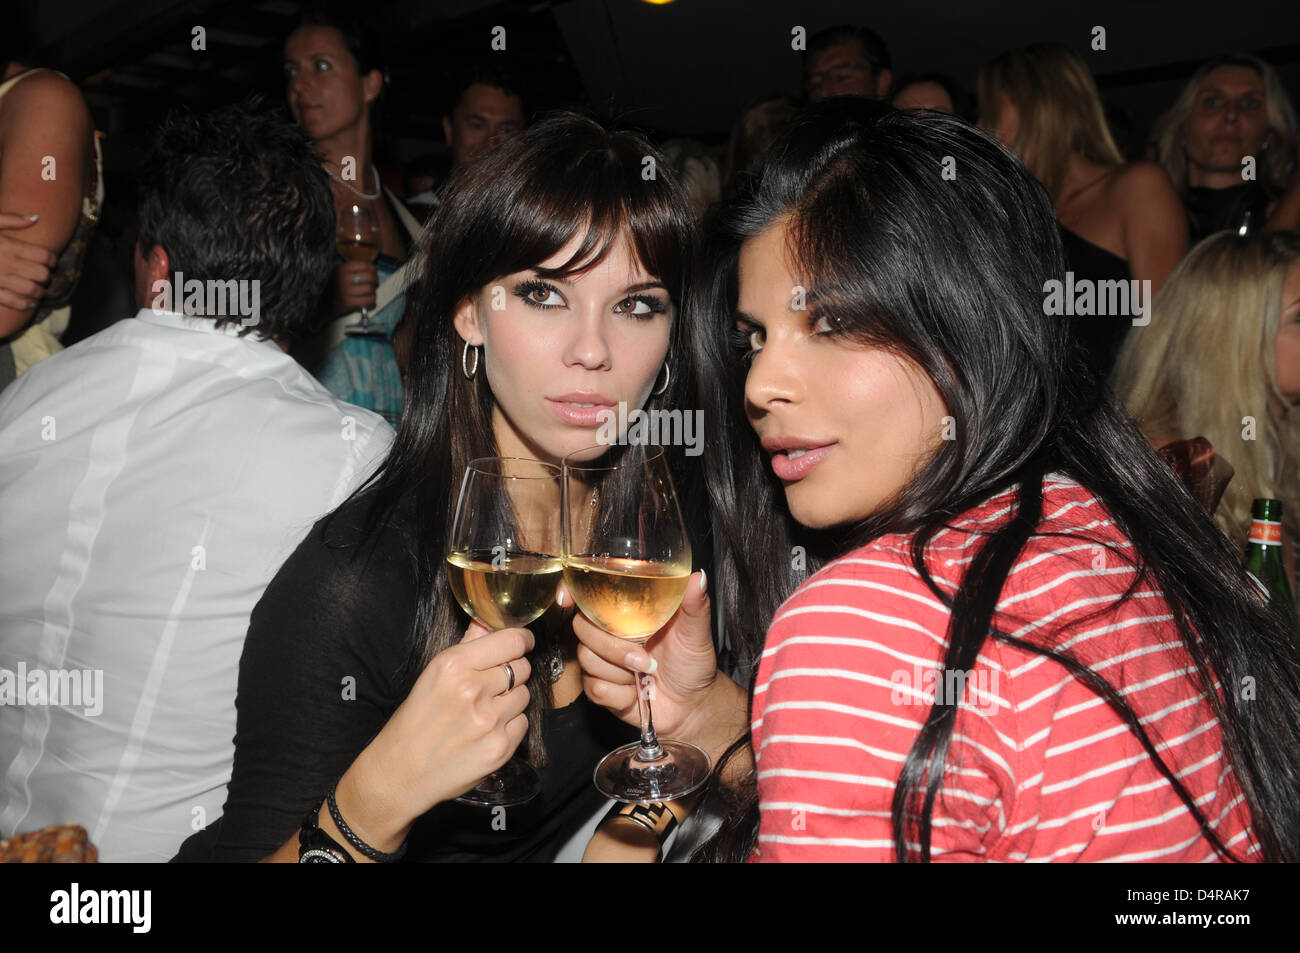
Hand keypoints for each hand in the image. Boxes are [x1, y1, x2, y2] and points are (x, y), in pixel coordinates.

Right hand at [0, 212, 55, 314]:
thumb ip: (11, 220)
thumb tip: (35, 218)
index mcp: (7, 245)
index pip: (43, 255)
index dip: (52, 260)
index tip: (51, 261)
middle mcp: (5, 263)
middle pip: (42, 274)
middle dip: (47, 276)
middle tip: (45, 276)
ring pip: (31, 289)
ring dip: (40, 292)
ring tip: (40, 290)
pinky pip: (13, 302)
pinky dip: (26, 304)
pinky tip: (29, 302)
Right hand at [330, 260, 377, 316]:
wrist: (322, 304)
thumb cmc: (335, 288)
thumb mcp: (339, 273)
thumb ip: (353, 270)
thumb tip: (373, 270)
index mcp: (341, 269)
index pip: (364, 265)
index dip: (373, 269)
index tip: (374, 273)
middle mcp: (343, 278)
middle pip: (370, 277)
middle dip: (375, 281)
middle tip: (375, 285)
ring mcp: (346, 291)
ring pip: (370, 289)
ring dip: (373, 293)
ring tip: (370, 295)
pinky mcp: (349, 303)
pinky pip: (369, 301)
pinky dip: (372, 302)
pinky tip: (370, 303)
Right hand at [346, 622, 532, 845]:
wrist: (400, 774)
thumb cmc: (414, 721)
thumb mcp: (432, 675)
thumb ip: (467, 645)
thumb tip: (489, 619)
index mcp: (453, 665)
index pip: (512, 641)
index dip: (522, 641)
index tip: (522, 644)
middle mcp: (472, 689)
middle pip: (521, 667)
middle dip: (512, 673)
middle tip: (491, 686)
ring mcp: (489, 720)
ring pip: (524, 695)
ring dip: (511, 701)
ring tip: (484, 712)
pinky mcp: (500, 748)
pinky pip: (523, 723)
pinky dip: (510, 726)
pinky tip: (486, 732)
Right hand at [566, 569, 717, 738]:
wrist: (693, 704)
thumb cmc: (693, 663)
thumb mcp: (696, 631)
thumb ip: (694, 605)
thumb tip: (697, 578)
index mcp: (628, 613)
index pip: (588, 595)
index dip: (571, 591)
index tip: (567, 598)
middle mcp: (609, 634)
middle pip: (581, 626)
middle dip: (612, 645)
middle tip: (645, 658)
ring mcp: (602, 662)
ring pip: (586, 658)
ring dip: (619, 671)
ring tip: (646, 673)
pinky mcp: (601, 689)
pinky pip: (594, 687)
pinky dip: (619, 693)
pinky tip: (637, 692)